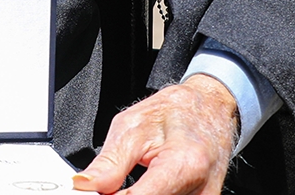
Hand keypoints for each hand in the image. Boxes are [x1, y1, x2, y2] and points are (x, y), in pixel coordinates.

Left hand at [73, 76, 236, 194]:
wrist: (211, 108)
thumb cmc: (176, 111)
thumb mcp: (132, 126)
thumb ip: (109, 163)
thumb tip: (84, 186)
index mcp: (183, 165)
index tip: (95, 191)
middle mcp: (200, 190)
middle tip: (109, 185)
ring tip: (131, 180)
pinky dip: (152, 194)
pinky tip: (146, 187)